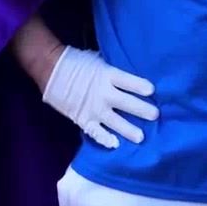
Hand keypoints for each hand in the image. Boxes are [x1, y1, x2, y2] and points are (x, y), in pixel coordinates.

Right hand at [42, 46, 159, 148]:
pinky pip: (96, 132)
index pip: (129, 82)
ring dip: (129, 130)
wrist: (51, 69)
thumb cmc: (78, 62)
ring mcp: (93, 108)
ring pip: (115, 122)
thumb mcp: (99, 61)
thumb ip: (113, 72)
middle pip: (127, 103)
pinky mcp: (83, 118)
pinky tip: (115, 144)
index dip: (141, 86)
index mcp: (107, 75)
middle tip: (155, 115)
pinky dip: (105, 139)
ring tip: (141, 137)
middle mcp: (103, 93)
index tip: (153, 92)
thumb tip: (130, 79)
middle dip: (143, 110)